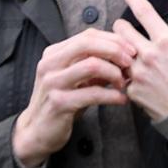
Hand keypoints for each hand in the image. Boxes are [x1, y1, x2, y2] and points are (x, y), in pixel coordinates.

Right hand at [12, 29, 136, 167]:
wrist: (37, 131)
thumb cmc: (61, 101)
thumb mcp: (76, 78)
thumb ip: (95, 64)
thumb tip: (125, 54)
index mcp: (54, 53)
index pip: (88, 35)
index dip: (113, 39)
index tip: (130, 49)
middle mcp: (50, 64)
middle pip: (88, 43)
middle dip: (115, 50)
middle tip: (130, 61)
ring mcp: (52, 83)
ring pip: (92, 65)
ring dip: (114, 73)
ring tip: (123, 83)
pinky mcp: (58, 103)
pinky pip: (92, 94)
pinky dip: (112, 95)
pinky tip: (121, 99)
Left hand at [113, 0, 167, 120]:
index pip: (145, 12)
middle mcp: (149, 55)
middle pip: (122, 30)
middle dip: (122, 26)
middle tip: (126, 29)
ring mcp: (138, 74)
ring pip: (116, 53)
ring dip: (119, 50)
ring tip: (126, 52)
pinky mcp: (132, 91)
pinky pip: (120, 76)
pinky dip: (122, 73)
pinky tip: (129, 74)